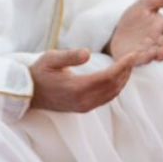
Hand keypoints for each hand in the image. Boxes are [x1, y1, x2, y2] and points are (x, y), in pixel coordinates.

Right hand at [29, 49, 144, 112]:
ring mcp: (84, 106)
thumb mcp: (49, 59)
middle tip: (135, 57)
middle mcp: (83, 100)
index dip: (123, 66)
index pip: (108, 77)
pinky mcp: (83, 108)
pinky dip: (116, 87)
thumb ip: (69, 56)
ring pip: (112, 94)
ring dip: (123, 80)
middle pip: (114, 86)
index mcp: (77, 88)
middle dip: (127, 71)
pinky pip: (106, 99)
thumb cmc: (37, 73)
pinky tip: (117, 78)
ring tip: (129, 65)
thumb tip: (88, 53)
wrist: (27, 94)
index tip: (133, 55)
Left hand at [105, 0, 162, 62]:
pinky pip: (140, 61)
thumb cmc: (135, 17)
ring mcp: (148, 50)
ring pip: (158, 55)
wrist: (114, 29)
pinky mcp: (135, 58)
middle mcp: (159, 41)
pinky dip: (140, 59)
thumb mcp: (146, 4)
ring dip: (159, 54)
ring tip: (157, 52)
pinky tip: (136, 55)